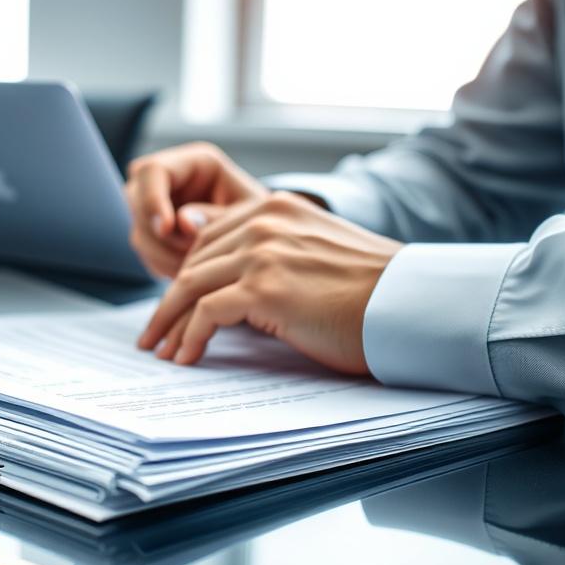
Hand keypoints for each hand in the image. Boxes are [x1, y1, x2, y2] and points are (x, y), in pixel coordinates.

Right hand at [125, 142, 268, 276]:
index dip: (151, 199)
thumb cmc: (262, 222)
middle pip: (137, 201)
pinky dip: (164, 266)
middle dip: (161, 236)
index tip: (166, 229)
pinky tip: (189, 270)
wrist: (264, 244)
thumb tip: (180, 223)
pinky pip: (146, 252)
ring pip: (139, 232)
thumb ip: (215, 219)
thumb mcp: (248, 219)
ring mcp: (159, 206)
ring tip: (197, 267)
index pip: (153, 170)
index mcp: (197, 163)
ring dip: (163, 256)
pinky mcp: (156, 232)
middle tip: (192, 256)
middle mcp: (171, 180)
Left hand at [138, 192, 403, 374]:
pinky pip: (207, 313)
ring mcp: (262, 252)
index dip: (185, 276)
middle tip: (154, 334)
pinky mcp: (265, 288)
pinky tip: (186, 357)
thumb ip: (269, 251)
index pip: (208, 239)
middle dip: (168, 303)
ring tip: (161, 351)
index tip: (173, 305)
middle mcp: (264, 221)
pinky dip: (190, 337)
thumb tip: (224, 278)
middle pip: (193, 263)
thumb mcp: (312, 253)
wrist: (409, 304)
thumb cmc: (369, 291)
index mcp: (275, 207)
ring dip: (170, 324)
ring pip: (190, 287)